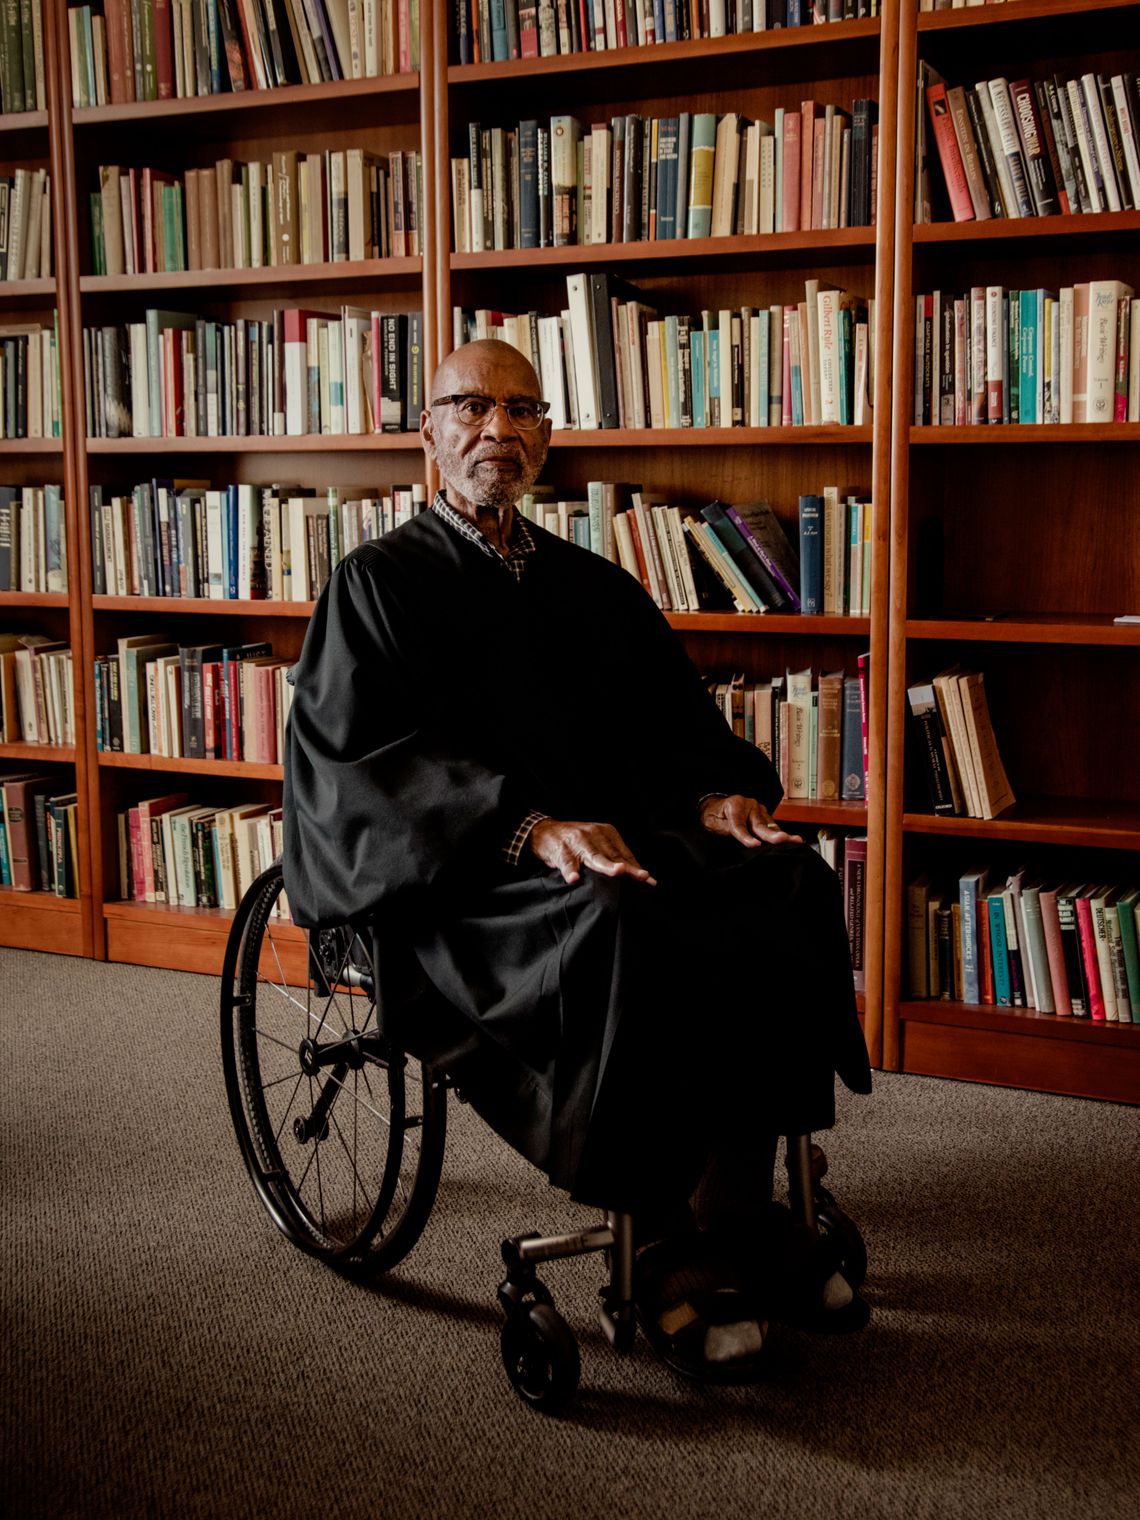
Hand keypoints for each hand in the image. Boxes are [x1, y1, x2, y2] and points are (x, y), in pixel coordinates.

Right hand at [528, 820, 656, 886]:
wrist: (544, 831)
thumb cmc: (575, 842)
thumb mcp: (596, 844)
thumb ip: (613, 858)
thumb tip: (639, 875)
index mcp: (605, 832)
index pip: (623, 853)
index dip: (636, 867)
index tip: (648, 880)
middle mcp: (593, 834)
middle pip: (613, 855)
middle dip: (628, 866)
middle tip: (642, 876)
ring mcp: (577, 841)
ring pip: (593, 856)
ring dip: (605, 865)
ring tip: (617, 871)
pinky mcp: (560, 849)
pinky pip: (566, 861)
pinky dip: (570, 870)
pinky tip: (574, 879)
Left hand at [698, 794, 802, 846]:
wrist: (718, 807)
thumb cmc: (716, 816)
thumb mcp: (713, 823)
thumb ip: (727, 830)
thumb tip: (743, 837)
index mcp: (735, 805)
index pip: (739, 824)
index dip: (746, 836)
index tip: (754, 845)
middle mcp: (749, 805)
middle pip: (759, 824)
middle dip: (771, 834)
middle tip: (781, 839)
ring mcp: (759, 810)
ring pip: (769, 825)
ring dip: (781, 834)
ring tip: (794, 840)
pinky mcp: (765, 816)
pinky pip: (772, 827)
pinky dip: (781, 834)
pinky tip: (794, 840)